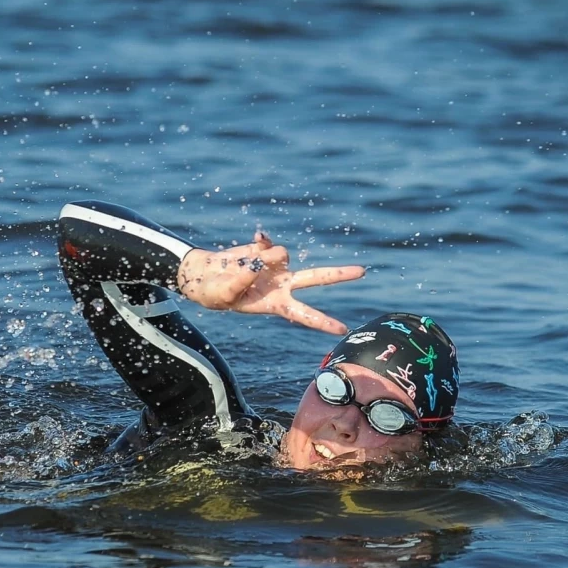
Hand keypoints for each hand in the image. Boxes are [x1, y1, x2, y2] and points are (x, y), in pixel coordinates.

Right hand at [176, 230, 364, 334]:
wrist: (204, 276)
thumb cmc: (214, 294)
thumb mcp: (224, 295)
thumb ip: (240, 282)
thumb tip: (258, 265)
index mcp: (276, 304)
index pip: (304, 314)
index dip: (322, 322)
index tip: (342, 330)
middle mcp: (282, 284)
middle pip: (316, 278)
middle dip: (339, 275)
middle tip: (363, 272)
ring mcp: (276, 266)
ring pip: (283, 254)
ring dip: (268, 257)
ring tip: (246, 265)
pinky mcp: (265, 250)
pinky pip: (269, 242)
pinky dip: (262, 241)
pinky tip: (256, 238)